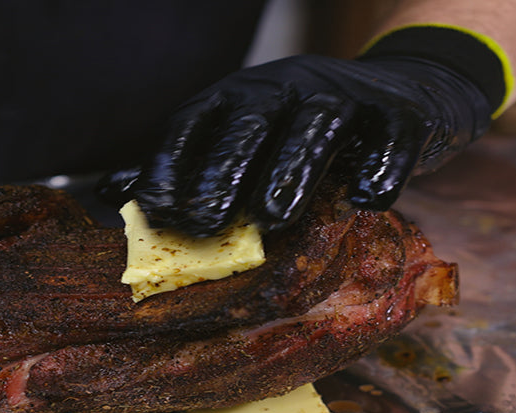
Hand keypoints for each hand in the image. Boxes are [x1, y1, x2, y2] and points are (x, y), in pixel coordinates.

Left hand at [107, 53, 493, 235]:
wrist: (406, 97)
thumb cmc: (307, 133)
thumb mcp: (245, 141)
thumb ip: (185, 167)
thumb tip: (110, 195)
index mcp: (241, 96)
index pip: (195, 121)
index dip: (170, 162)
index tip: (154, 210)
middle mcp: (288, 87)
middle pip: (251, 120)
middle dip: (225, 171)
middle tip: (206, 223)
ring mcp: (346, 96)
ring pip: (317, 123)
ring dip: (294, 170)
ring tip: (274, 219)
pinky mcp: (401, 114)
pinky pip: (391, 136)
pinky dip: (380, 167)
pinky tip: (367, 201)